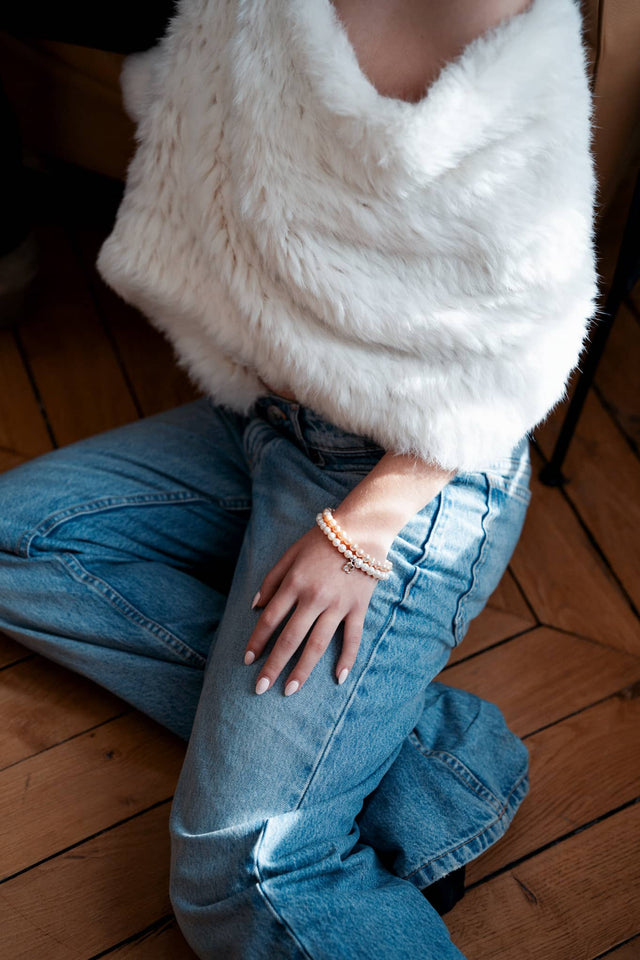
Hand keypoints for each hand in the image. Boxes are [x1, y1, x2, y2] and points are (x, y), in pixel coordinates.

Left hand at [244, 522, 390, 696]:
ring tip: (290, 690)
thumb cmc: (322, 541)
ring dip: (302, 670)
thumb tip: (255, 606)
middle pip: (290, 638)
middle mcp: (314, 598)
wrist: (362, 529)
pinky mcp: (358, 608)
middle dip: (273, 665)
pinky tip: (338, 679)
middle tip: (260, 688)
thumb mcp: (290, 554)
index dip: (257, 641)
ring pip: (317, 644)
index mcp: (294, 583)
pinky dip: (346, 659)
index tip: (248, 660)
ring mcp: (338, 605)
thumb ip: (271, 579)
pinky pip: (352, 639)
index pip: (270, 619)